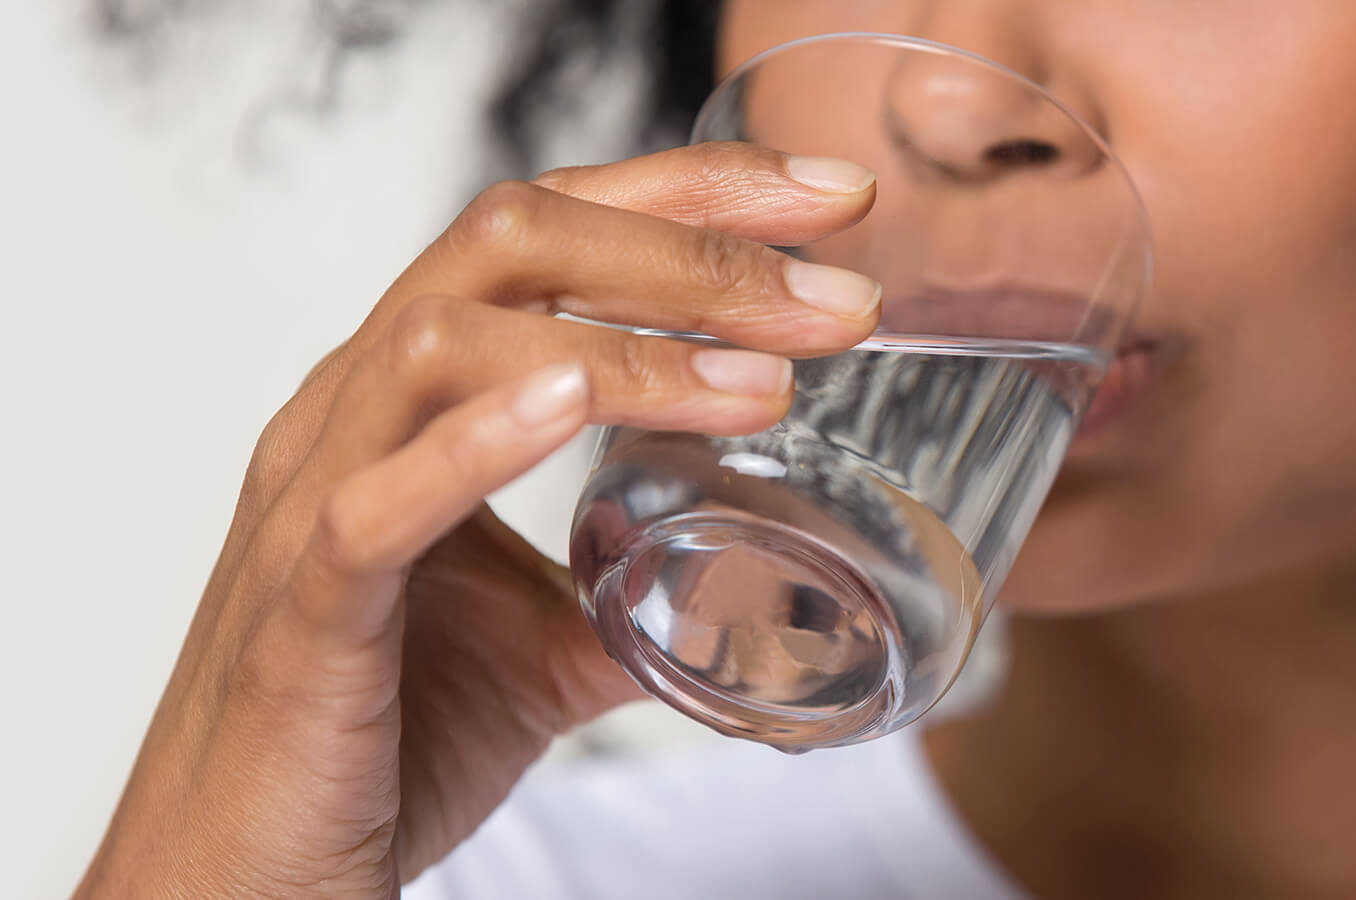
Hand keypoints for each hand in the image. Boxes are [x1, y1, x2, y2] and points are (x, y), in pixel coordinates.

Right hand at [76, 144, 879, 897]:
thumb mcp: (548, 642)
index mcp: (415, 396)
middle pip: (510, 244)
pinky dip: (477, 444)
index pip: (550, 232)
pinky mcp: (304, 605)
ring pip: (445, 344)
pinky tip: (573, 403)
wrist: (248, 872)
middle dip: (689, 251)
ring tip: (762, 383)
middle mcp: (357, 411)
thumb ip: (638, 585)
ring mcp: (316, 494)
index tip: (827, 201)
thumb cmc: (378, 733)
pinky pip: (374, 500)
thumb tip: (758, 579)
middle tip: (834, 296)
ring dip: (625, 349)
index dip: (689, 196)